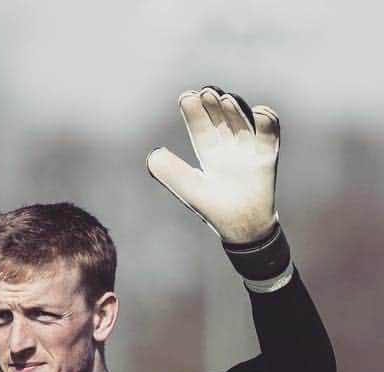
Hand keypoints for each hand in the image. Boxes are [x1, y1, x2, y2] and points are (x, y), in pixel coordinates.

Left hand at [147, 86, 279, 243]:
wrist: (242, 228)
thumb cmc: (214, 209)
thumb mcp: (189, 188)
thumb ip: (171, 172)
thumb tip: (153, 154)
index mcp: (210, 153)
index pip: (201, 128)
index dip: (194, 112)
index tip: (186, 97)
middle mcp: (230, 147)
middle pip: (222, 120)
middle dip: (214, 105)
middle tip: (205, 91)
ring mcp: (249, 149)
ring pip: (243, 122)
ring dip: (235, 110)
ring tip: (224, 98)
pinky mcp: (267, 156)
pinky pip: (270, 135)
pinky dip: (267, 122)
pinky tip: (259, 111)